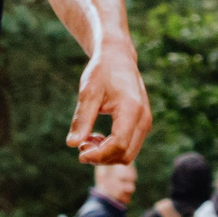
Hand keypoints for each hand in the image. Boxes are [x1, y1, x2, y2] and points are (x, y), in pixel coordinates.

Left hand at [69, 41, 151, 165]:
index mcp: (132, 110)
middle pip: (125, 155)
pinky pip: (129, 146)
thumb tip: (72, 144)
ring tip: (87, 139)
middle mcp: (143, 120)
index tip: (79, 153)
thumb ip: (82, 119)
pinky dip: (112, 148)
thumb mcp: (88, 93)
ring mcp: (145, 123)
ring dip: (106, 154)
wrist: (118, 58)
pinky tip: (96, 136)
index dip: (99, 155)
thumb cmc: (102, 73)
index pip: (119, 145)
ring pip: (128, 154)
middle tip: (81, 145)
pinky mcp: (142, 124)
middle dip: (101, 157)